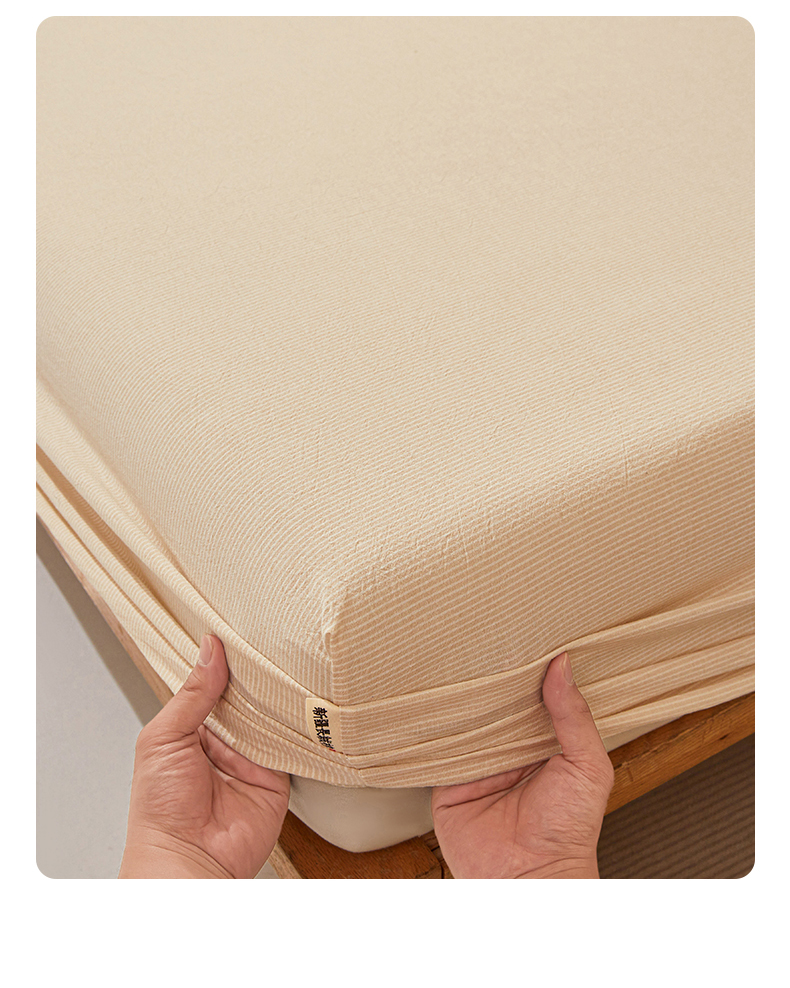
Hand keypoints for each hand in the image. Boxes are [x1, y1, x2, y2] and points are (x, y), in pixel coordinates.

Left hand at [119, 635, 289, 878]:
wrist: (185, 861)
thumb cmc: (159, 809)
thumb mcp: (164, 739)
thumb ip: (192, 695)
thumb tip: (209, 651)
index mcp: (191, 728)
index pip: (212, 685)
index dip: (223, 662)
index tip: (236, 631)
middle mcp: (223, 740)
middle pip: (245, 697)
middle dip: (254, 676)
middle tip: (269, 642)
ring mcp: (250, 758)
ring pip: (270, 716)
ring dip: (276, 699)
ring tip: (288, 665)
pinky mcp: (276, 777)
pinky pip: (291, 745)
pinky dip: (297, 728)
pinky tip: (301, 704)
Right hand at [431, 652, 614, 878]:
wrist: (532, 880)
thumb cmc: (570, 831)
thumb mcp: (587, 765)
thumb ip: (574, 716)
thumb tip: (563, 665)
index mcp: (543, 742)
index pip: (531, 696)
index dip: (527, 670)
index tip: (520, 634)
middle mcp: (508, 750)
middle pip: (494, 705)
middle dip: (489, 679)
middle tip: (480, 638)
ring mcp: (476, 765)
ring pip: (464, 721)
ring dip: (459, 699)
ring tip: (451, 661)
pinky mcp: (447, 782)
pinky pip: (436, 749)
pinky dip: (433, 730)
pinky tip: (430, 703)